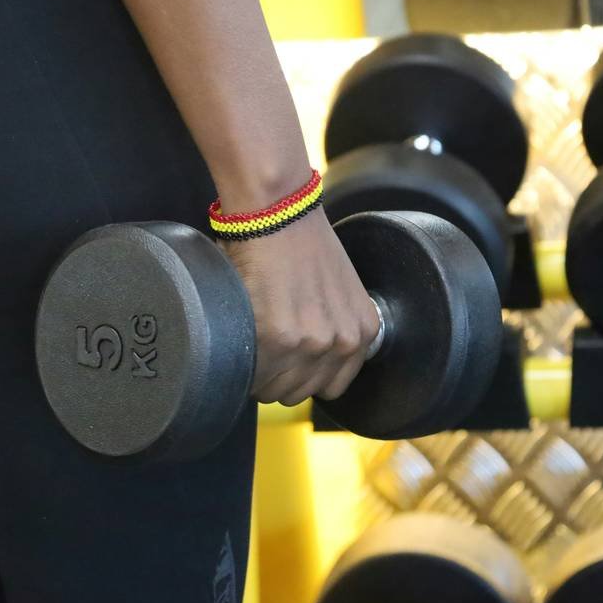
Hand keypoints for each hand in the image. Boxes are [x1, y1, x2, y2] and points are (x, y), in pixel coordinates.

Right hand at [222, 210, 380, 406]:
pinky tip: (239, 335)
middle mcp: (343, 341)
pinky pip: (253, 376)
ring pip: (274, 391)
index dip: (301, 374)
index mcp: (362, 331)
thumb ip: (331, 326)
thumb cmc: (298, 241)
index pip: (330, 386)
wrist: (277, 210)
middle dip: (276, 375)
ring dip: (257, 373)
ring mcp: (312, 343)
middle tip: (260, 346)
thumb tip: (303, 361)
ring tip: (249, 339)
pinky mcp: (278, 338)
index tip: (284, 358)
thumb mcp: (337, 289)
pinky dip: (241, 362)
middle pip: (300, 392)